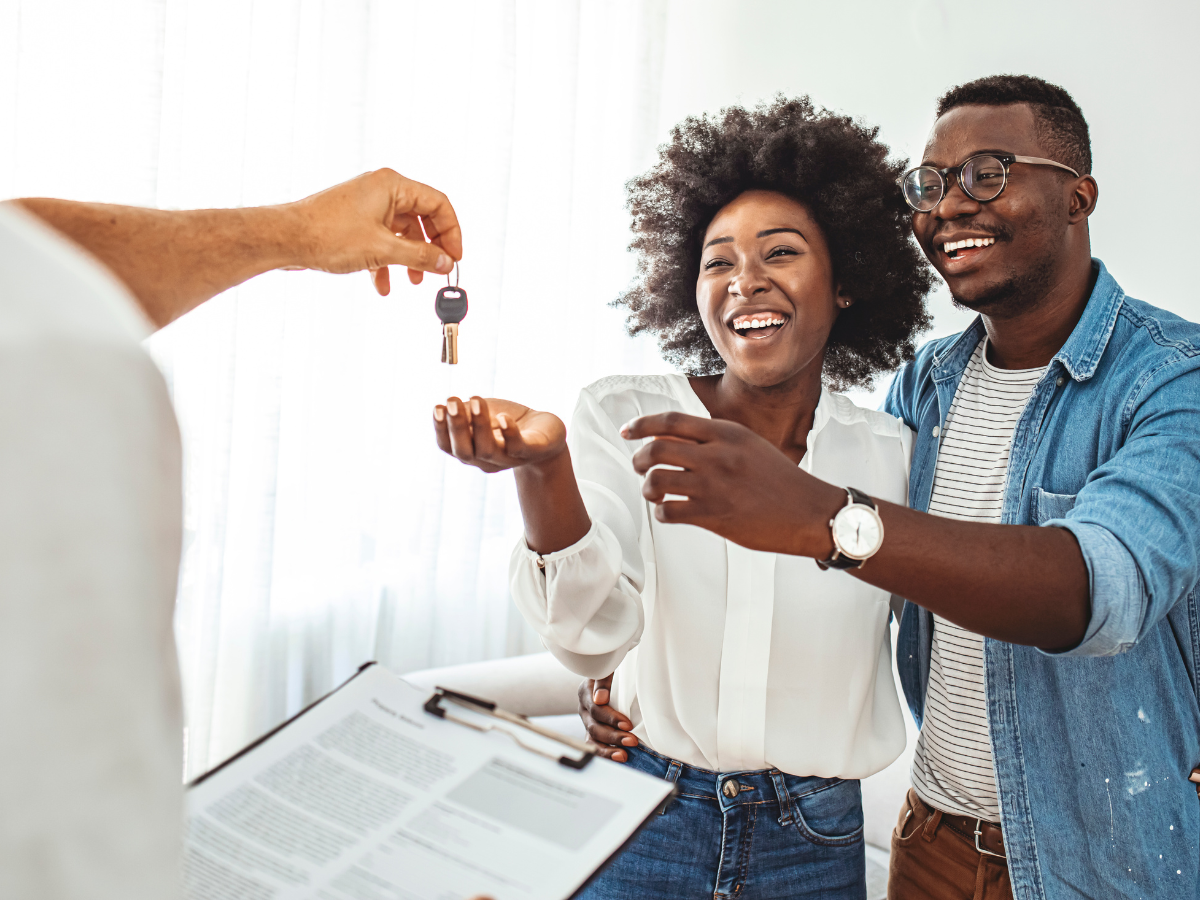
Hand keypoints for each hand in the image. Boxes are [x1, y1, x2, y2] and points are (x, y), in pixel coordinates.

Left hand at [287, 168, 461, 294]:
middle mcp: (381, 190)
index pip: (438, 203)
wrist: (285, 239)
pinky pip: (382, 239)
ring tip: (412, 282)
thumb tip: (445, 263)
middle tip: (437, 271)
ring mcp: (367, 206)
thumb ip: (420, 256)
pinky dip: (387, 261)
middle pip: (422, 218)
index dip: (452, 232)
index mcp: (392, 185)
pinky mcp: (355, 222)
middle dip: (430, 248)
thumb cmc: (327, 234)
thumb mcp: (382, 249)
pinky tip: (381, 284)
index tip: (454, 258)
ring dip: (409, 259)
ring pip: (402, 232)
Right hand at [434, 396, 566, 472]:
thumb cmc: (509, 422)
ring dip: (479, 425)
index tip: (437, 407)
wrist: (547, 434)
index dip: (440, 429)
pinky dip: (510, 434)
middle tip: (451, 402)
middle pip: (464, 452)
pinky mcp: (531, 451)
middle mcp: (486, 459)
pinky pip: (518, 447)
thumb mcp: (484, 414)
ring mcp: (508, 458)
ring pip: (487, 450)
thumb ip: (466, 412)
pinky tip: (504, 418)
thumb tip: (446, 405)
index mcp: (471, 450)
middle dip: (456, 427)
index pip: (448, 446)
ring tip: (475, 401)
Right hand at [577, 675, 637, 762]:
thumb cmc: (613, 670)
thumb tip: (600, 699)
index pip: (596, 709)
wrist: (610, 677)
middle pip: (594, 726)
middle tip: (633, 741)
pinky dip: (606, 753)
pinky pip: (595, 745)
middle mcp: (584, 708)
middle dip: (614, 736)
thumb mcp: (609, 669)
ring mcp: (587, 721)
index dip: (611, 718)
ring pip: (592, 739)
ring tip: (624, 756)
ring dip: (609, 749)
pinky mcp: (592, 731)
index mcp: (585, 692)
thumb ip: (604, 679)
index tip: (628, 725)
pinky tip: (619, 758)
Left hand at [621, 412, 843, 556]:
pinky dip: (662, 513)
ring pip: (656, 481)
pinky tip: (671, 512)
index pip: (672, 421)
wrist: (810, 512)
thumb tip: (669, 439)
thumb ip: (714, 440)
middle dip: (639, 459)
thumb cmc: (780, 480)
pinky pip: (668, 512)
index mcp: (727, 434)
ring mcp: (714, 487)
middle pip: (656, 449)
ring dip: (648, 488)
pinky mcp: (714, 516)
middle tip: (641, 467)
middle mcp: (718, 456)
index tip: (627, 431)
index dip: (642, 424)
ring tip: (656, 493)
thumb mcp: (749, 446)